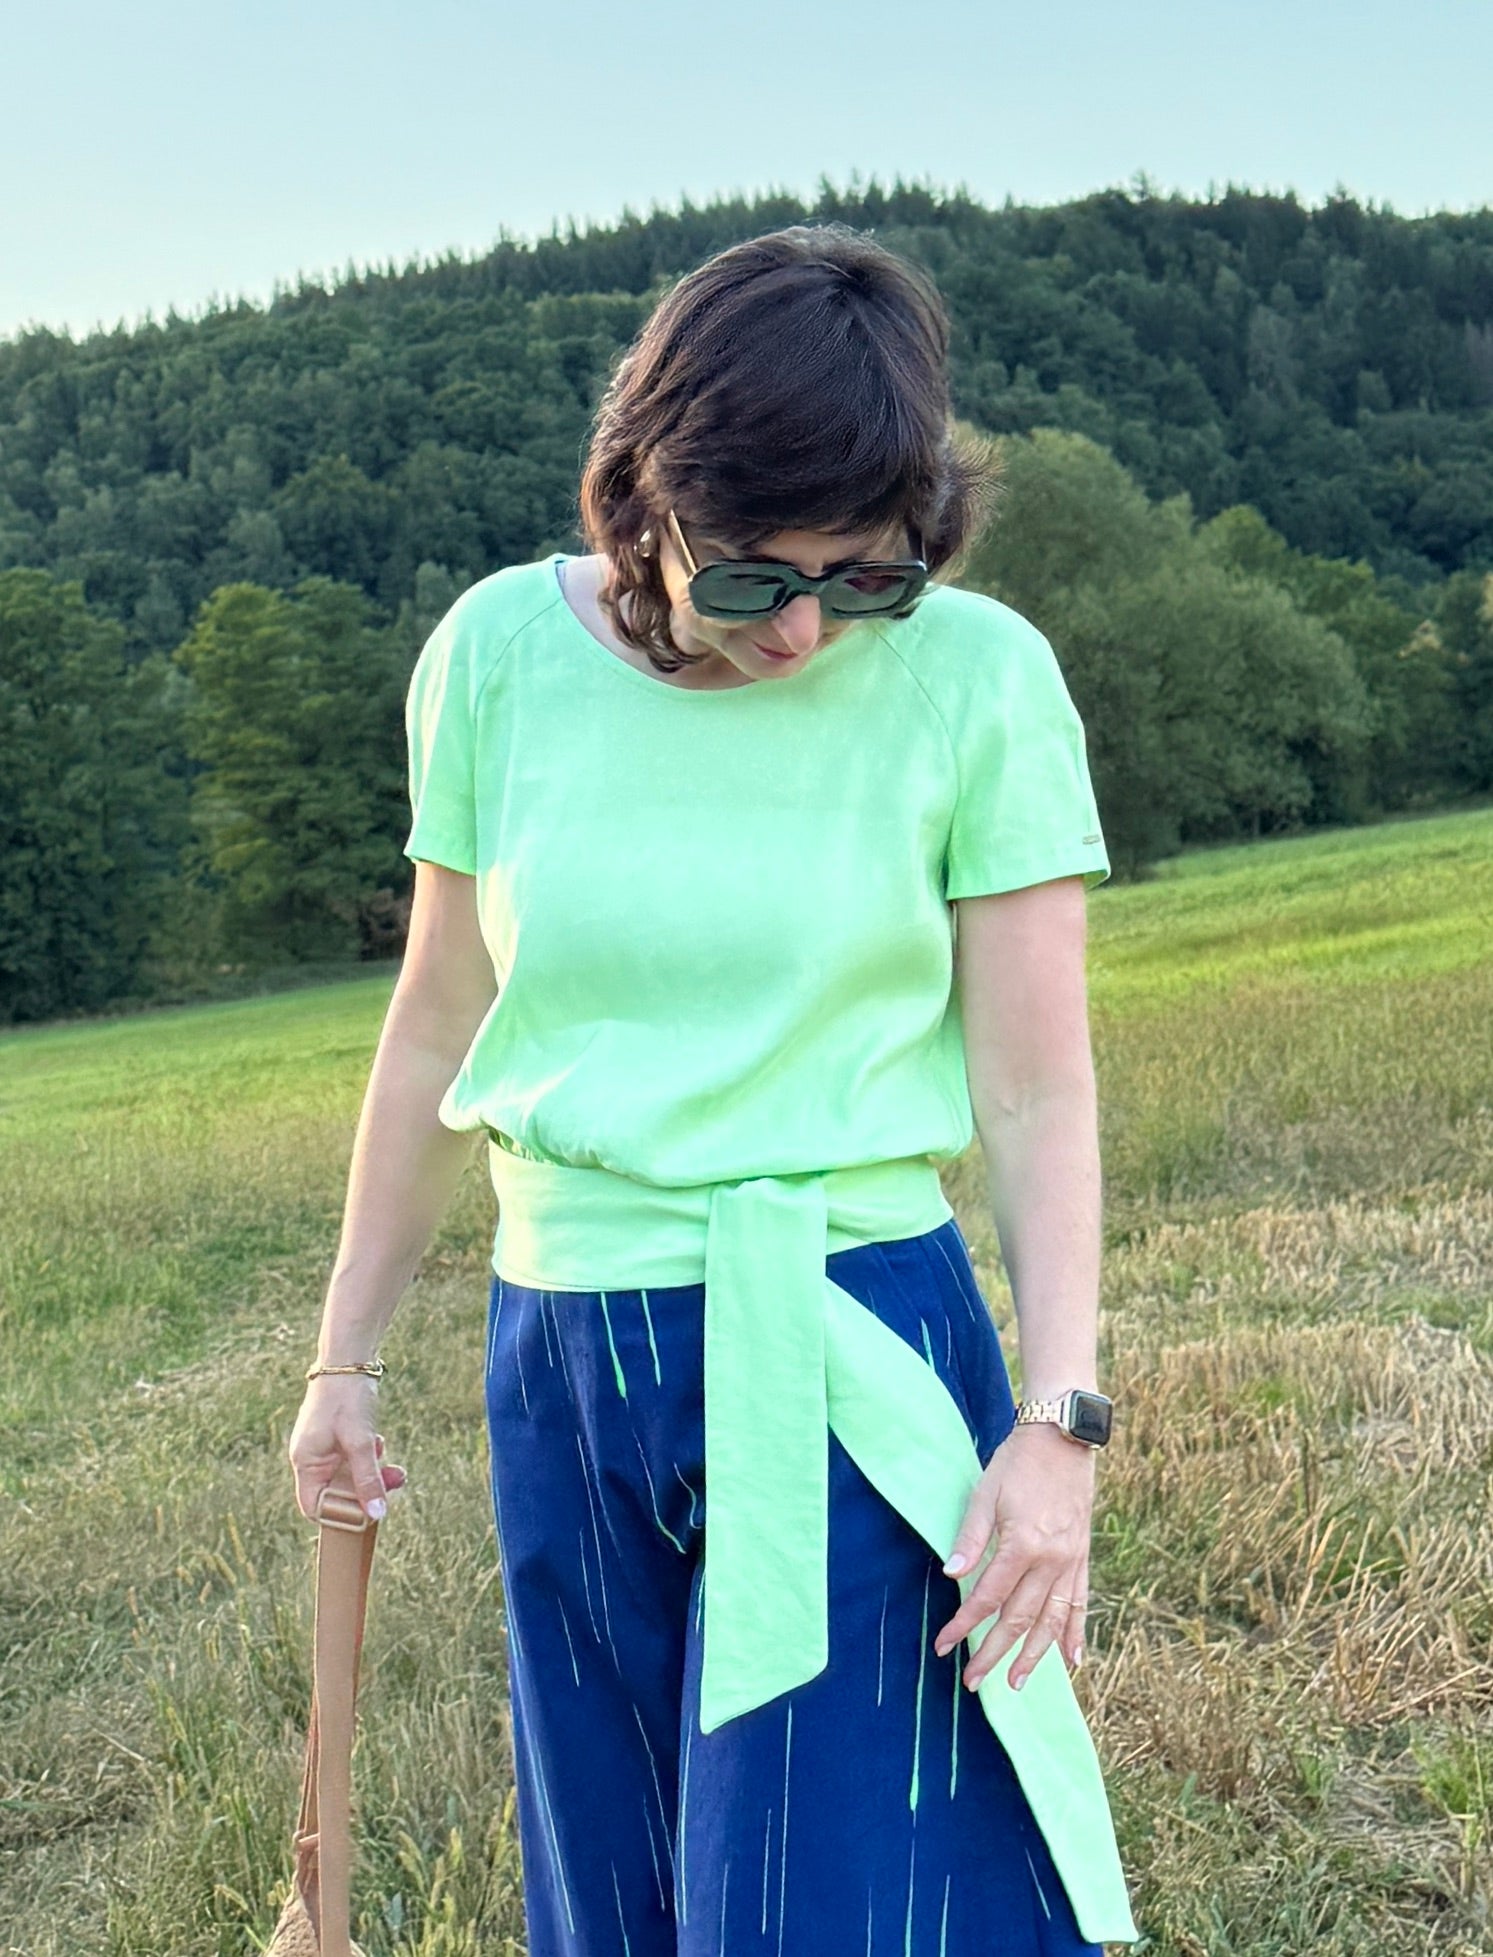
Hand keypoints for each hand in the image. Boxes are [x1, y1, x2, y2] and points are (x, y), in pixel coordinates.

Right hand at [288, 1376, 407, 1524]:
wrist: (349, 1359)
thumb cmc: (347, 1397)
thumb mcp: (361, 1441)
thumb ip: (368, 1478)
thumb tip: (377, 1514)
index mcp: (306, 1462)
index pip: (315, 1507)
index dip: (339, 1516)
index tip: (367, 1514)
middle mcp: (311, 1458)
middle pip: (337, 1493)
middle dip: (366, 1491)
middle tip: (392, 1483)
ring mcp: (325, 1448)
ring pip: (350, 1476)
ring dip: (373, 1474)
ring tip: (394, 1468)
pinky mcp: (338, 1438)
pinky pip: (355, 1460)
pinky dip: (370, 1457)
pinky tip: (380, 1443)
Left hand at [932, 1421, 1093, 1691]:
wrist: (1061, 1437)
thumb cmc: (1017, 1463)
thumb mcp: (985, 1494)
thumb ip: (970, 1538)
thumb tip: (951, 1575)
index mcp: (1022, 1544)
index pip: (987, 1598)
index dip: (963, 1625)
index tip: (944, 1646)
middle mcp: (1051, 1560)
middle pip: (1020, 1619)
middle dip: (994, 1652)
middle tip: (974, 1681)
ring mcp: (1071, 1560)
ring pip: (1053, 1620)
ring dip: (1035, 1656)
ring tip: (1017, 1682)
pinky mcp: (1083, 1556)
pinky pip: (1081, 1602)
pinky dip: (1076, 1634)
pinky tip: (1072, 1662)